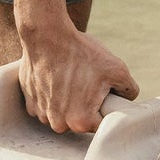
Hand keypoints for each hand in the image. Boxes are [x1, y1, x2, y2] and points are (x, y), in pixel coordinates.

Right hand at [18, 28, 138, 133]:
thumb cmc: (81, 52)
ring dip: (68, 100)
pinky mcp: (30, 103)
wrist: (47, 35)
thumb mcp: (117, 68)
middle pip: (80, 119)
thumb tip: (129, 98)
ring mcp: (41, 114)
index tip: (103, 91)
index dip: (106, 106)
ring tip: (71, 76)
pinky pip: (47, 104)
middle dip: (87, 103)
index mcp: (81, 121)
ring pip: (63, 113)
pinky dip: (53, 94)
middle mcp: (58, 124)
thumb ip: (128, 89)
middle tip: (87, 81)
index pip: (101, 123)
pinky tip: (57, 76)